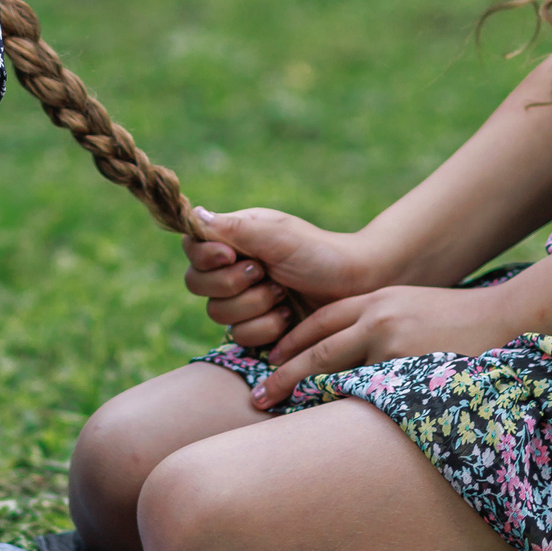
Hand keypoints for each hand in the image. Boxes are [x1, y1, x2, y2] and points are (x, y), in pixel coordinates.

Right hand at [184, 206, 378, 347]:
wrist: (359, 288)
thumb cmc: (322, 254)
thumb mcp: (279, 236)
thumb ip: (235, 229)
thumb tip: (196, 214)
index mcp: (235, 239)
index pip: (192, 248)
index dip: (205, 256)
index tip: (230, 255)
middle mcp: (233, 269)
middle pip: (197, 284)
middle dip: (233, 283)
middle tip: (265, 274)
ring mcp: (244, 301)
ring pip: (218, 313)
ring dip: (255, 305)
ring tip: (284, 294)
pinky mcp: (258, 329)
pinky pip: (241, 337)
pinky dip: (267, 327)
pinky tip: (289, 316)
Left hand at [249, 280, 526, 409]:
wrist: (506, 317)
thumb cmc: (459, 320)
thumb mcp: (411, 309)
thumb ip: (378, 327)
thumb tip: (350, 355)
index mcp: (376, 301)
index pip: (320, 323)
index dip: (291, 344)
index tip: (269, 363)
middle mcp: (378, 317)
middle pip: (316, 348)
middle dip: (283, 373)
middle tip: (258, 398)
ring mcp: (392, 342)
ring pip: (335, 371)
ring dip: (305, 392)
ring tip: (277, 414)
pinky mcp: (409, 366)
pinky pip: (368, 392)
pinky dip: (345, 406)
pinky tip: (326, 428)